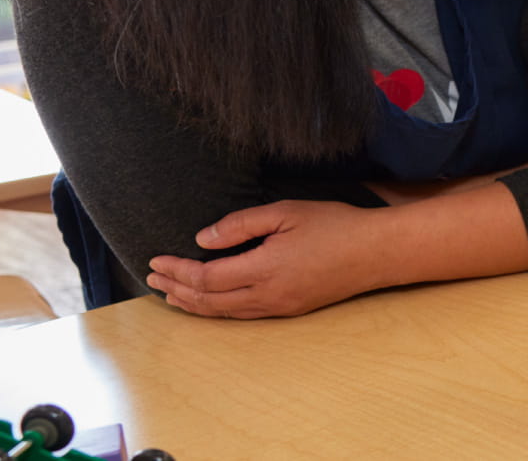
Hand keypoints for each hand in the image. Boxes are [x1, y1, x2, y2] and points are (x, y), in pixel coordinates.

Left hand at [146, 200, 380, 318]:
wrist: (375, 252)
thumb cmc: (334, 225)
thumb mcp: (286, 211)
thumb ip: (242, 224)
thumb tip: (204, 239)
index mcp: (264, 269)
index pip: (206, 278)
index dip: (177, 271)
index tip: (156, 259)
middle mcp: (267, 296)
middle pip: (209, 301)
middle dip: (176, 289)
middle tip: (152, 278)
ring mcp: (280, 307)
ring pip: (224, 313)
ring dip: (193, 304)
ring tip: (171, 294)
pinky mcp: (291, 309)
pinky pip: (244, 314)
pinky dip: (217, 309)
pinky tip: (211, 301)